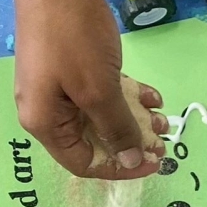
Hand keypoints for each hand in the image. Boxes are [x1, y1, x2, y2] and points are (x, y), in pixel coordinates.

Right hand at [13, 0, 166, 178]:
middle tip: (161, 140)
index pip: (85, 163)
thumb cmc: (73, 38)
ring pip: (102, 117)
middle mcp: (49, 112)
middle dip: (131, 142)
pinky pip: (102, 93)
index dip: (119, 168)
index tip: (151, 163)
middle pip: (95, 141)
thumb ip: (117, 130)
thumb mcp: (99, 91)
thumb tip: (130, 162)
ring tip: (161, 118)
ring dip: (134, 119)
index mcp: (45, 124)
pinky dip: (127, 97)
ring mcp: (60, 89)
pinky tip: (151, 95)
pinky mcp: (72, 69)